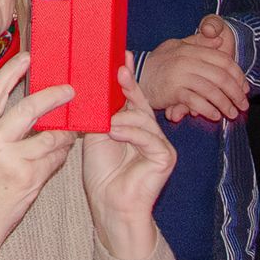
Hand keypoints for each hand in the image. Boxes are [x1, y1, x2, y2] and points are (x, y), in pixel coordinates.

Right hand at [0, 49, 78, 259]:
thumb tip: (29, 104)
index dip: (12, 71)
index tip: (28, 57)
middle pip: (28, 108)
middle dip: (53, 97)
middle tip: (69, 90)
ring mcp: (11, 160)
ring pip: (49, 137)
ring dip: (64, 132)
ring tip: (70, 130)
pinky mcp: (27, 178)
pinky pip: (53, 159)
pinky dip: (61, 154)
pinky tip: (61, 153)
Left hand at [80, 66, 179, 250]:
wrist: (110, 204)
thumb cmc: (102, 172)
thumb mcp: (96, 134)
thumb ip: (100, 113)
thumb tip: (93, 86)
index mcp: (132, 125)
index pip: (131, 97)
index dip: (126, 77)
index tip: (121, 55)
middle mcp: (149, 131)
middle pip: (139, 103)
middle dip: (128, 86)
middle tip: (119, 69)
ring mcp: (160, 144)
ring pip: (142, 118)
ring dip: (122, 119)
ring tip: (107, 125)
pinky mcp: (166, 156)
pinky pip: (149, 137)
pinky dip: (130, 134)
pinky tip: (115, 133)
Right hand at [140, 16, 248, 123]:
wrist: (136, 76)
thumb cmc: (159, 63)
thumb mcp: (177, 47)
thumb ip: (198, 43)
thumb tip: (220, 40)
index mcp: (190, 49)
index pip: (223, 60)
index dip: (238, 75)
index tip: (245, 88)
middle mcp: (187, 60)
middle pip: (221, 76)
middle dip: (236, 93)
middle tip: (243, 105)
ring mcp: (180, 75)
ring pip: (211, 90)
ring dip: (226, 104)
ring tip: (232, 114)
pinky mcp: (173, 91)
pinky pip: (197, 101)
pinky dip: (209, 110)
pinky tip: (215, 115)